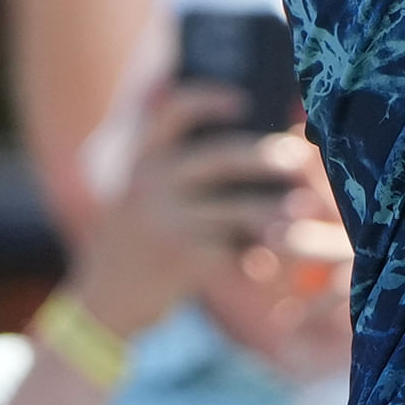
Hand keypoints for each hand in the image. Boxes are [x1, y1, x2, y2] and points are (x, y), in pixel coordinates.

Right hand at [65, 84, 322, 340]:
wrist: (101, 304)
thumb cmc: (132, 245)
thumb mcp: (134, 198)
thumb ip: (168, 173)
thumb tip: (239, 148)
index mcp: (140, 162)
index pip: (172, 113)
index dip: (207, 100)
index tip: (241, 101)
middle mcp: (149, 185)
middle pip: (220, 158)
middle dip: (264, 156)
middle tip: (297, 158)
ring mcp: (165, 222)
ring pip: (235, 210)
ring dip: (273, 211)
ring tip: (303, 211)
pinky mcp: (180, 259)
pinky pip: (232, 251)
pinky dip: (253, 255)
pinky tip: (265, 261)